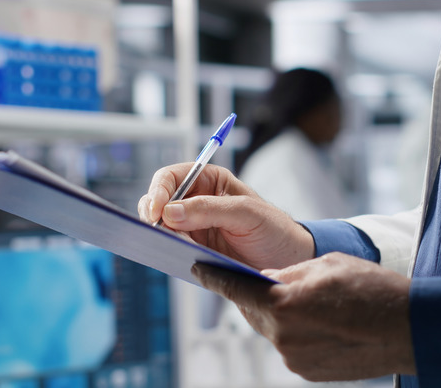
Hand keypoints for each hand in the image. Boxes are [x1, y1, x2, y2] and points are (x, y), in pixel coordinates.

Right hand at [138, 163, 314, 269]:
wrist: (287, 262)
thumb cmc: (274, 229)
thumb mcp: (247, 214)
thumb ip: (209, 209)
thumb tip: (169, 212)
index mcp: (209, 181)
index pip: (171, 177)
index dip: (158, 191)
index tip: (155, 211)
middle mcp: (196, 201)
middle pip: (158, 201)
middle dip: (152, 213)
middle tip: (156, 230)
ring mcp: (192, 226)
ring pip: (160, 226)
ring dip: (158, 234)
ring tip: (165, 244)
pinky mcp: (192, 249)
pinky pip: (169, 247)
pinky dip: (166, 250)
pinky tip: (171, 255)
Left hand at [192, 252, 415, 380]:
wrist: (411, 330)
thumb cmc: (372, 290)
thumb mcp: (326, 266)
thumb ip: (288, 273)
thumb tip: (266, 280)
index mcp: (283, 302)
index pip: (235, 288)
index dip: (214, 277)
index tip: (198, 269)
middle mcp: (282, 335)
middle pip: (252, 311)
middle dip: (254, 295)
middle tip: (261, 281)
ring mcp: (294, 358)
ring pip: (271, 330)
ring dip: (278, 315)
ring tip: (303, 302)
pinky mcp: (308, 372)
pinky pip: (289, 346)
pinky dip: (294, 333)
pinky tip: (317, 323)